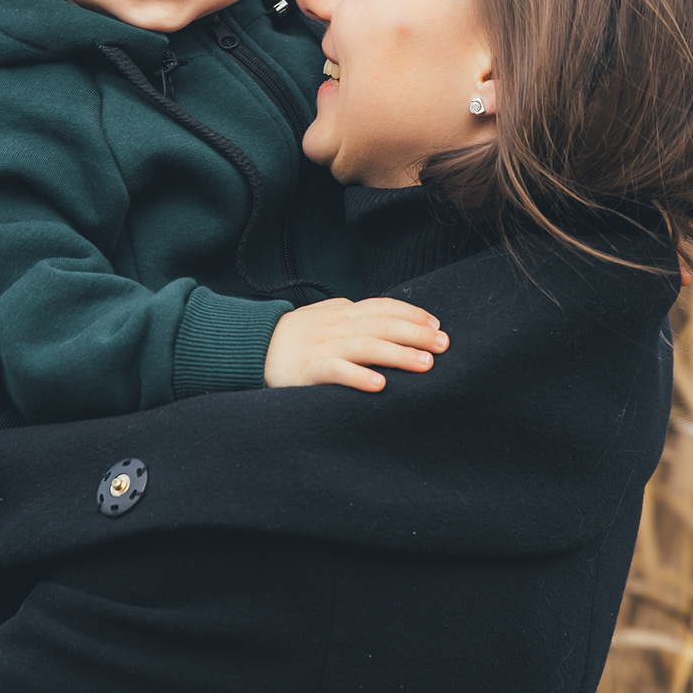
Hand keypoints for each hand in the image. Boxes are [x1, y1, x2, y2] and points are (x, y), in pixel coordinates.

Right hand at [263, 297, 447, 392]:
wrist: (250, 348)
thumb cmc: (292, 337)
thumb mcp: (323, 317)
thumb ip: (350, 314)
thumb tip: (385, 313)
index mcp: (341, 312)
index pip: (382, 307)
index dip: (411, 314)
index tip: (436, 326)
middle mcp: (335, 326)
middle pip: (381, 324)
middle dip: (415, 333)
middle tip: (443, 345)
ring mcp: (321, 346)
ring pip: (365, 345)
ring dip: (398, 353)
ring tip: (425, 364)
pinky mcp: (307, 370)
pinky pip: (335, 371)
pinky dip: (357, 376)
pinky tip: (379, 384)